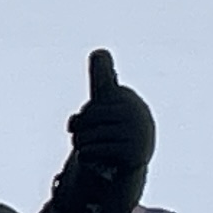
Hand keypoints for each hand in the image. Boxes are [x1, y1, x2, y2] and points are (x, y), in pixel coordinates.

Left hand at [66, 47, 154, 183]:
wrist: (129, 160)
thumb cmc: (111, 126)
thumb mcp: (102, 104)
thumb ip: (101, 79)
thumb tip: (101, 52)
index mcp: (123, 96)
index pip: (104, 79)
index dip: (99, 68)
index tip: (98, 53)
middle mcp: (133, 111)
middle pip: (85, 117)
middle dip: (77, 128)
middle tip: (84, 134)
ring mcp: (135, 133)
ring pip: (85, 137)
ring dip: (81, 145)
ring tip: (94, 147)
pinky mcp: (132, 153)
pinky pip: (90, 152)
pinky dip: (86, 157)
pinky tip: (97, 158)